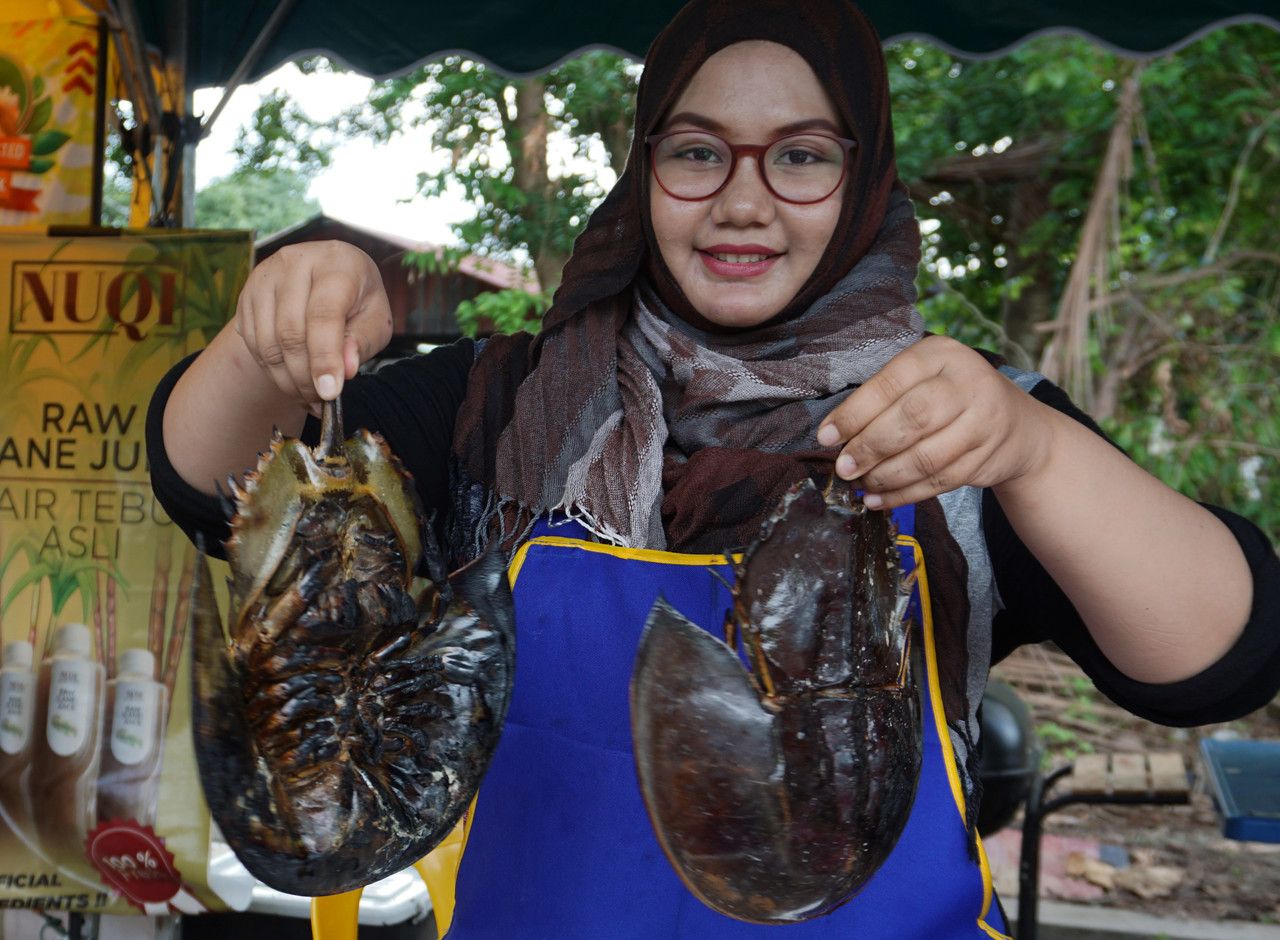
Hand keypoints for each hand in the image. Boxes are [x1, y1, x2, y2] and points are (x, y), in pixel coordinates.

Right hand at [232, 241, 393, 410]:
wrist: (326, 278)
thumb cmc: (358, 300)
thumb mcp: (375, 319)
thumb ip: (363, 342)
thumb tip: (345, 370)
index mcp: (336, 263)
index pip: (324, 315)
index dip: (325, 358)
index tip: (329, 392)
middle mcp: (296, 262)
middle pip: (291, 333)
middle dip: (306, 376)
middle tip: (321, 399)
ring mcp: (266, 276)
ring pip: (267, 342)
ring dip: (286, 379)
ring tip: (308, 393)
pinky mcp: (247, 293)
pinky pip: (252, 343)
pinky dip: (271, 369)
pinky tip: (291, 378)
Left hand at [816, 335, 1051, 508]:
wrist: (1016, 424)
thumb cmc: (948, 396)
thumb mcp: (923, 377)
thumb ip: (886, 396)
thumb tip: (832, 433)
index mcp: (941, 354)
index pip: (890, 383)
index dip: (854, 412)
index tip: (826, 436)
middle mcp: (969, 382)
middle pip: (912, 419)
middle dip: (870, 448)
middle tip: (843, 468)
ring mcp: (984, 421)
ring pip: (926, 457)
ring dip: (886, 477)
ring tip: (860, 485)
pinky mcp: (988, 457)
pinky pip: (939, 482)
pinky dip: (904, 495)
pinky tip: (879, 500)